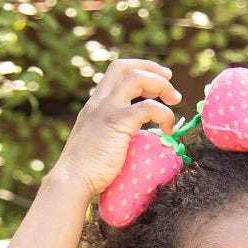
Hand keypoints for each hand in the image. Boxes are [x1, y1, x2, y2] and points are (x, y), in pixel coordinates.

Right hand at [52, 58, 181, 199]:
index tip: (160, 79)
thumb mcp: (100, 142)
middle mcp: (100, 101)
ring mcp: (107, 109)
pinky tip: (168, 129)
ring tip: (175, 102)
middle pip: (126, 67)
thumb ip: (113, 133)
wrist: (72, 180)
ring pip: (136, 78)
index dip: (141, 68)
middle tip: (171, 87)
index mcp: (96, 103)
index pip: (118, 71)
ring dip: (161, 85)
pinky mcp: (116, 123)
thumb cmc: (87, 171)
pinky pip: (147, 107)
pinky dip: (164, 113)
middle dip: (152, 70)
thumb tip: (134, 140)